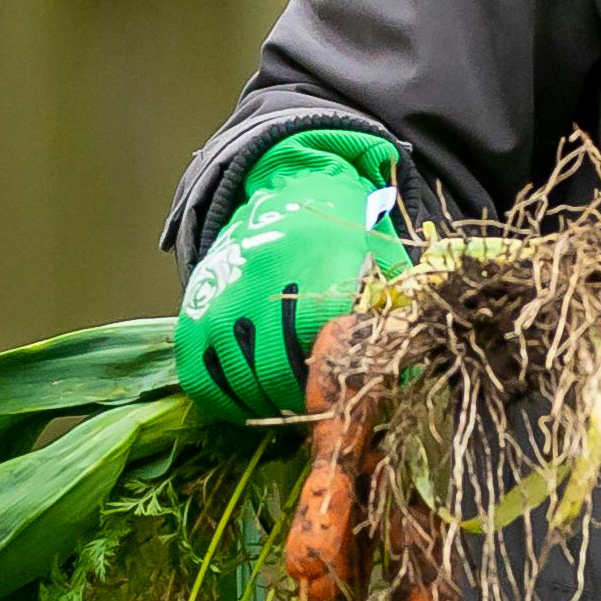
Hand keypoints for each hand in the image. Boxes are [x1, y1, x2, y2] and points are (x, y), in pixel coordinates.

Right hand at [175, 129, 408, 420]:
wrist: (287, 192)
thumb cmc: (343, 241)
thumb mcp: (381, 263)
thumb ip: (393, 317)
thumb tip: (408, 380)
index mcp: (318, 269)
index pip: (324, 350)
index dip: (336, 386)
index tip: (346, 399)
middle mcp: (263, 283)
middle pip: (278, 373)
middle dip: (300, 402)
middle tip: (315, 408)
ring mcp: (222, 298)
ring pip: (241, 381)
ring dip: (267, 406)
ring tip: (288, 405)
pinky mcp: (192, 313)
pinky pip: (200, 379)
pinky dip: (225, 403)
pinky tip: (249, 403)